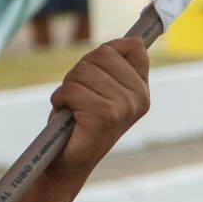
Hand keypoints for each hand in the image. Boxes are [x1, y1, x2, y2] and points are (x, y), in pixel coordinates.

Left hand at [46, 38, 149, 185]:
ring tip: (74, 109)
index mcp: (142, 90)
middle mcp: (138, 98)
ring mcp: (124, 106)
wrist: (68, 162)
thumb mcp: (101, 89)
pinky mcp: (105, 115)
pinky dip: (60, 100)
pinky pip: (71, 89)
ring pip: (82, 71)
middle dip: (80, 72)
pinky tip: (68, 117)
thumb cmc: (80, 121)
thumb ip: (113, 66)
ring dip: (68, 88)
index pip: (133, 46)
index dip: (106, 52)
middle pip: (101, 54)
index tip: (96, 71)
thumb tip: (133, 39)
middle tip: (80, 97)